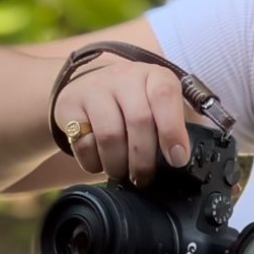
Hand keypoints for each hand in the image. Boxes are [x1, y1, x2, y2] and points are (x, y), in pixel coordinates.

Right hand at [53, 59, 190, 185]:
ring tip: (123, 172)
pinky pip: (84, 143)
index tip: (177, 159)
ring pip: (110, 135)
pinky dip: (94, 163)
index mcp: (153, 75)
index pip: (165, 96)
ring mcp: (95, 88)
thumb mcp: (159, 106)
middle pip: (139, 121)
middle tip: (144, 178)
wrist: (88, 88)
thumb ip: (176, 126)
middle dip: (144, 158)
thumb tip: (183, 158)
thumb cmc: (134, 104)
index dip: (172, 130)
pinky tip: (101, 163)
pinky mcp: (70, 105)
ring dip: (119, 164)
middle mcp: (125, 76)